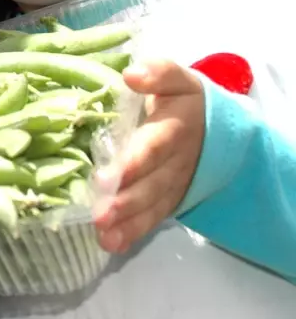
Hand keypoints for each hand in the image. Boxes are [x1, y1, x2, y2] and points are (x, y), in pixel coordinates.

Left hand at [93, 59, 204, 252]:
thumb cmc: (184, 99)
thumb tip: (132, 74)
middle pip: (151, 184)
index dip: (135, 162)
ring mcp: (173, 184)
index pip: (153, 146)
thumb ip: (159, 73)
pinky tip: (111, 244)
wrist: (218, 129)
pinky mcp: (168, 199)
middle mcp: (174, 162)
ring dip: (128, 222)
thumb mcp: (177, 78)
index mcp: (173, 129)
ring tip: (103, 236)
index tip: (110, 177)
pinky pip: (152, 217)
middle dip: (126, 201)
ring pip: (151, 205)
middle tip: (100, 216)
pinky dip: (133, 232)